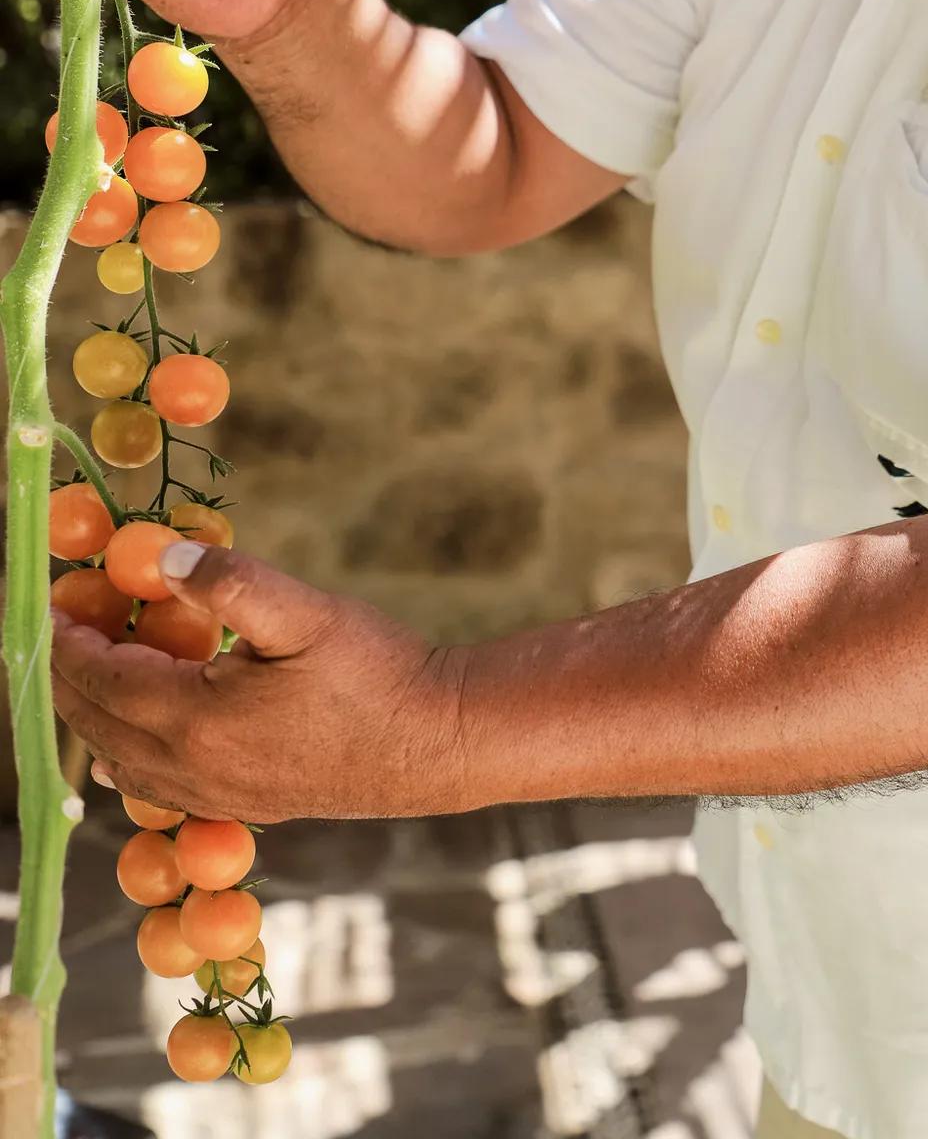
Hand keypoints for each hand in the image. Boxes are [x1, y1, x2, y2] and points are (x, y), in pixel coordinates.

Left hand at [50, 544, 460, 823]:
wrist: (436, 743)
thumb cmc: (376, 673)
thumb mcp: (304, 611)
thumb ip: (230, 582)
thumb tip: (164, 559)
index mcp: (195, 722)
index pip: (100, 681)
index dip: (69, 640)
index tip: (54, 601)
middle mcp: (191, 771)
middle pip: (97, 725)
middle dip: (71, 675)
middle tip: (68, 623)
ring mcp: (216, 796)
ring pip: (121, 760)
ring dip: (98, 711)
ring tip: (97, 663)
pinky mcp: (242, 804)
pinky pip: (155, 784)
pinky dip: (128, 751)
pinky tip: (131, 743)